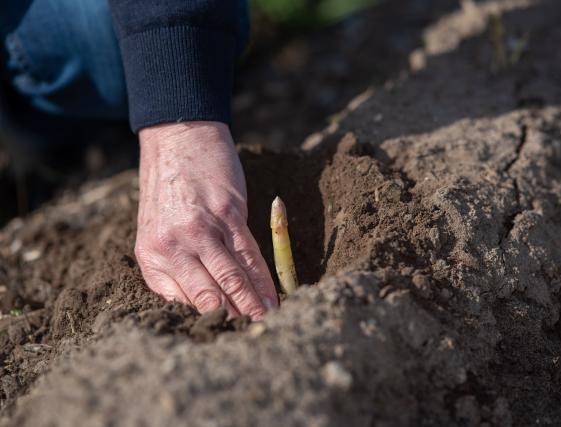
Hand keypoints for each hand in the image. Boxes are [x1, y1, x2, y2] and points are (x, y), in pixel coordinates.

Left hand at [135, 121, 277, 319]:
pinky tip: (271, 296)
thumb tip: (205, 302)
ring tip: (267, 324)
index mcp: (151, 257)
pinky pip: (248, 255)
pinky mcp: (227, 214)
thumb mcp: (156, 231)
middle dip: (231, 320)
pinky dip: (262, 279)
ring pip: (231, 279)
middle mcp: (172, 246)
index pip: (182, 302)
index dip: (207, 320)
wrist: (177, 140)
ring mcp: (201, 229)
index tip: (226, 333)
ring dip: (252, 306)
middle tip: (251, 338)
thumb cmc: (169, 191)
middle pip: (208, 296)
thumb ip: (174, 268)